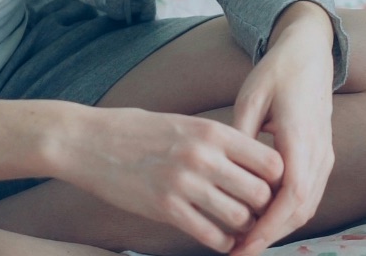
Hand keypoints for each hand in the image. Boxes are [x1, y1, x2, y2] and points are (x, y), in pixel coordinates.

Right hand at [55, 106, 282, 252]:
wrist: (88, 141)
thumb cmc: (138, 130)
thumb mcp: (186, 123)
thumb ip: (218, 141)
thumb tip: (252, 160)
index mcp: (213, 132)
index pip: (270, 161)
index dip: (276, 179)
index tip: (271, 186)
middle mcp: (204, 157)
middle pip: (260, 193)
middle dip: (265, 207)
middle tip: (262, 214)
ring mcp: (184, 184)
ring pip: (239, 217)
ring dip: (245, 228)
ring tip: (243, 229)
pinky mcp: (164, 208)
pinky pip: (209, 234)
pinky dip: (222, 242)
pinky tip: (222, 241)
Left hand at [227, 2, 336, 255]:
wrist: (311, 52)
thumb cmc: (278, 71)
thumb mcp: (251, 97)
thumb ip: (239, 136)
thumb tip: (222, 172)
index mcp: (301, 135)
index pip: (293, 194)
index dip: (270, 225)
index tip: (244, 244)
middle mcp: (320, 150)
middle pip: (302, 208)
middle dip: (271, 235)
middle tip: (238, 252)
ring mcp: (325, 154)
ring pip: (308, 205)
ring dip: (280, 228)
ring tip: (246, 241)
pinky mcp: (323, 156)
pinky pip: (310, 194)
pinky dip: (288, 213)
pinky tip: (263, 220)